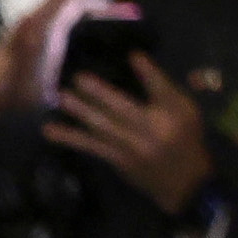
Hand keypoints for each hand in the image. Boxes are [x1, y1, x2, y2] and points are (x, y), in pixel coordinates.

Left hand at [44, 55, 218, 215]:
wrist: (186, 182)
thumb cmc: (185, 138)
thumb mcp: (187, 111)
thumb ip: (164, 88)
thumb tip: (136, 58)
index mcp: (172, 116)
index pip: (160, 90)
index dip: (148, 73)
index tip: (133, 55)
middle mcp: (152, 131)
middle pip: (124, 109)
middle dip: (101, 94)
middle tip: (79, 78)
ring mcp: (132, 147)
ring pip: (104, 126)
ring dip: (81, 112)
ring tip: (61, 98)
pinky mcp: (117, 159)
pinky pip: (91, 146)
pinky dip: (70, 138)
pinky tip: (49, 131)